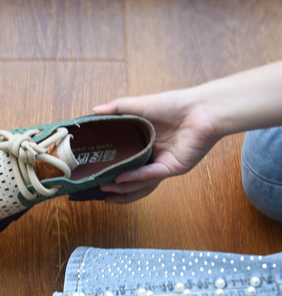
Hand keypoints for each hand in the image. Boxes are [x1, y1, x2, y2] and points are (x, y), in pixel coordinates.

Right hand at [93, 87, 220, 203]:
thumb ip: (117, 108)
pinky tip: (121, 178)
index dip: (111, 170)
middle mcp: (153, 157)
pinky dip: (136, 177)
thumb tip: (94, 110)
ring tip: (106, 189)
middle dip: (115, 188)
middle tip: (98, 190)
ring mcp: (163, 164)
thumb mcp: (140, 105)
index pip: (125, 162)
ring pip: (141, 183)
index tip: (95, 174)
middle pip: (132, 179)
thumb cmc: (175, 104)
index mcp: (146, 145)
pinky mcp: (173, 167)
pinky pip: (151, 175)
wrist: (202, 109)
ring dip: (123, 188)